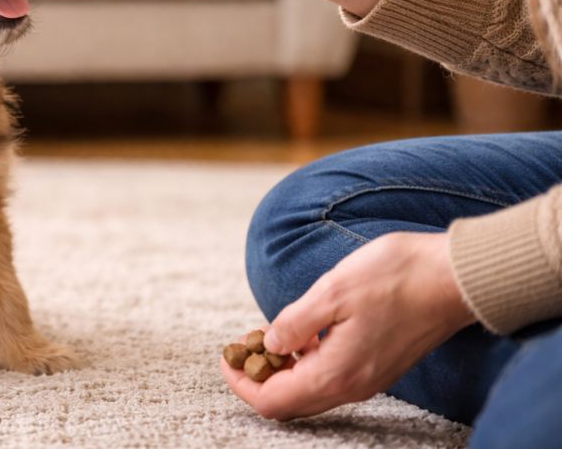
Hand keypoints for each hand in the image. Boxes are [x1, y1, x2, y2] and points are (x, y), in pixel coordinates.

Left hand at [221, 232, 474, 419]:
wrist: (455, 277)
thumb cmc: (395, 278)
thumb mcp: (332, 291)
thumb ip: (294, 322)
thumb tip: (268, 345)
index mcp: (336, 373)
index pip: (273, 401)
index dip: (241, 383)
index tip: (224, 356)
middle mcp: (353, 386)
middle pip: (290, 402)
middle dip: (258, 379)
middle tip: (241, 346)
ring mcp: (369, 378)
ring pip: (311, 390)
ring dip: (282, 369)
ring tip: (265, 334)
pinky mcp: (379, 364)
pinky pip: (331, 376)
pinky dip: (306, 362)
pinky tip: (301, 332)